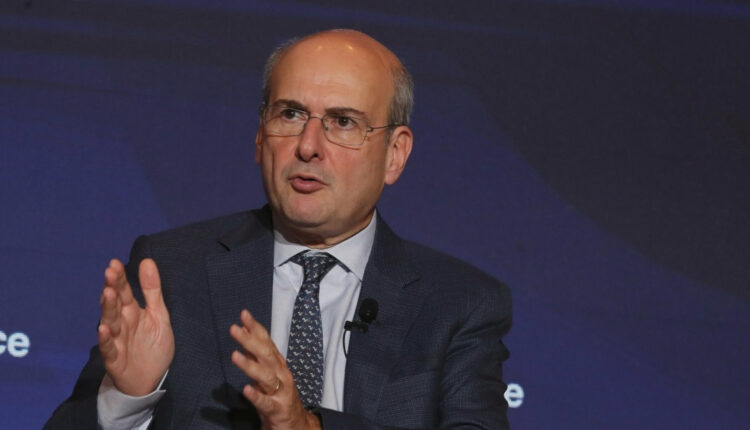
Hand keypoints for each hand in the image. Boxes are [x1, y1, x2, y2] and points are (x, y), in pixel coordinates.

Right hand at [97, 258, 174, 395]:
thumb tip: (147, 261)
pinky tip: (104, 328)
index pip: (124, 291)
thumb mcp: (159, 315)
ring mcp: (116, 341)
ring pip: (109, 322)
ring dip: (108, 309)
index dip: (120, 278)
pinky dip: (105, 339)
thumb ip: (152, 290)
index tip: (114, 263)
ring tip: (108, 293)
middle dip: (112, 288)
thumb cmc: (152, 345)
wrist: (151, 379)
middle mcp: (121, 324)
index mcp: (131, 312)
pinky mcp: (115, 359)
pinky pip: (108, 348)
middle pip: (114, 304)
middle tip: (110, 273)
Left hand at [230, 310, 321, 429]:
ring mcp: (280, 392)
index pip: (266, 342)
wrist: (296, 425)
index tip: (244, 315)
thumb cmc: (279, 397)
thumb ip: (257, 357)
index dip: (256, 328)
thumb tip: (245, 336)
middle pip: (266, 355)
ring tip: (234, 355)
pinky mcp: (277, 410)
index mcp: (278, 365)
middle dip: (250, 341)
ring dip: (250, 365)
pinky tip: (246, 389)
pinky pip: (265, 402)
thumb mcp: (267, 375)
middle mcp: (281, 375)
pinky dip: (256, 396)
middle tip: (234, 329)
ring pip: (265, 376)